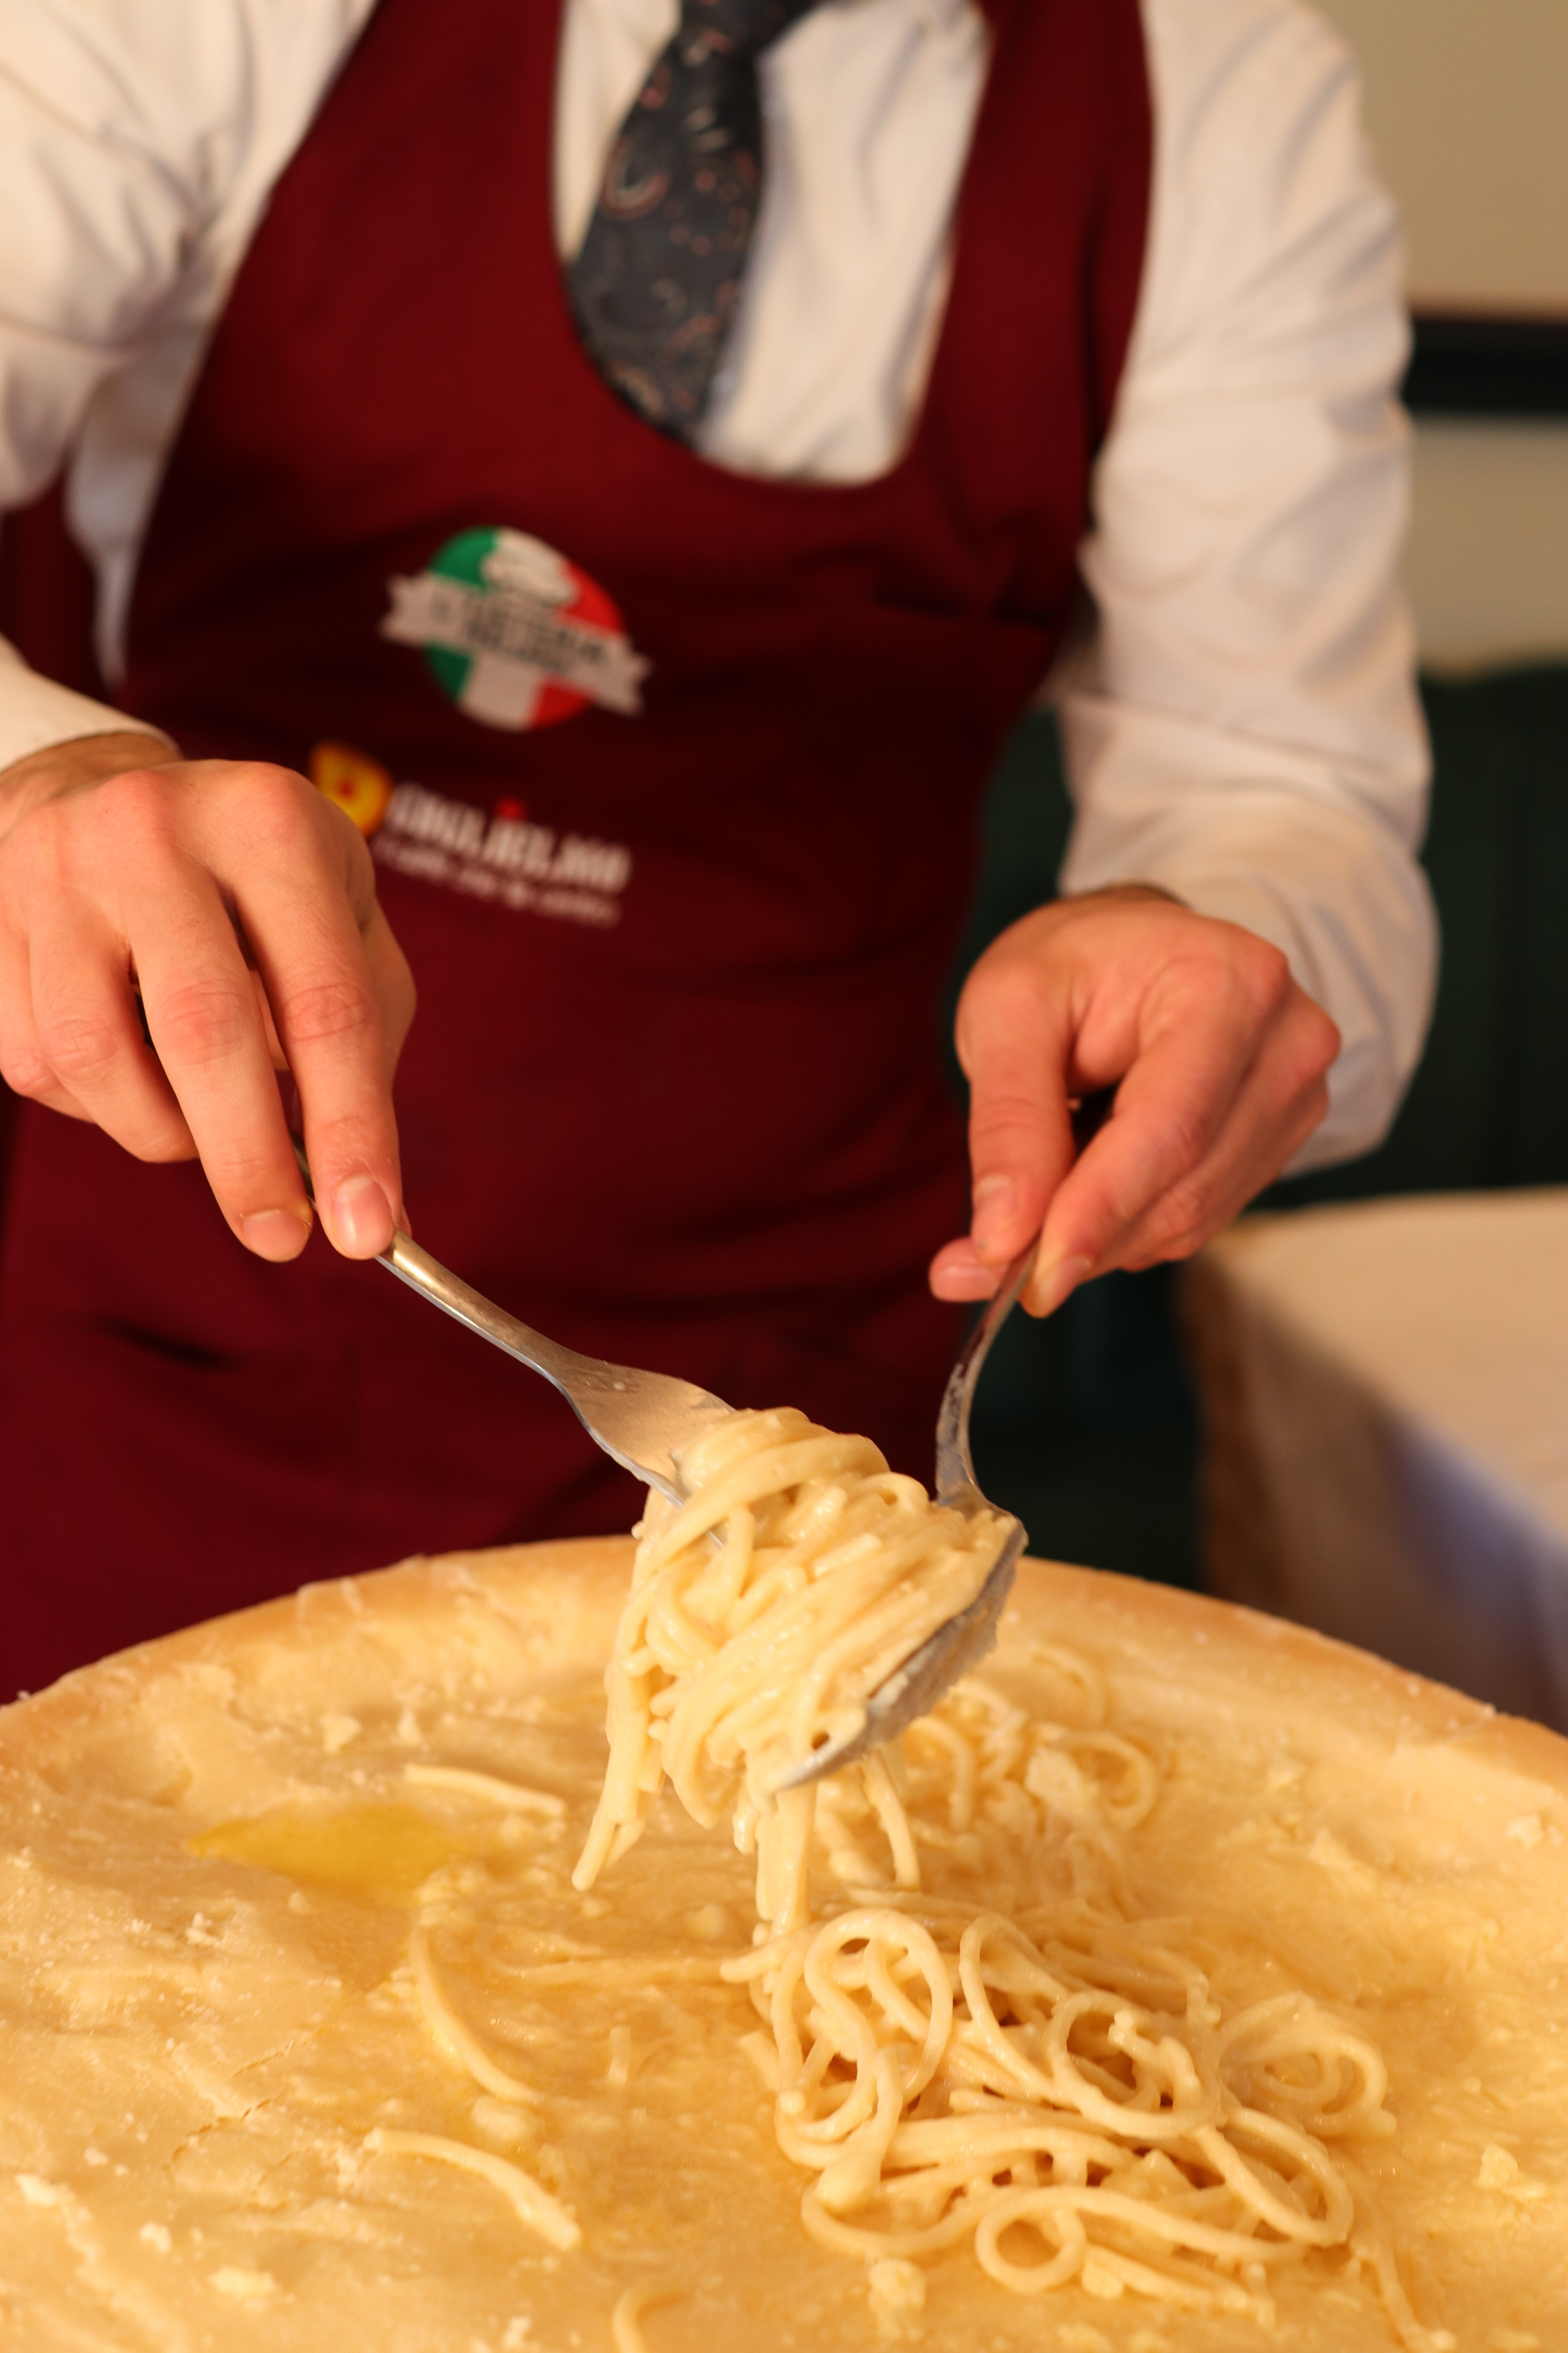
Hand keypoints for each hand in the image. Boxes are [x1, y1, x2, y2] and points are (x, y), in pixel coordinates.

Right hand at [0, 731, 414, 1260]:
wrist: (101, 789)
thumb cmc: (251, 882)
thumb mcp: (339, 917)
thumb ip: (365, 1044)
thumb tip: (376, 1203)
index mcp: (272, 823)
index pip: (324, 1002)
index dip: (350, 1128)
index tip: (367, 1228)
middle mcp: (157, 831)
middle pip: (206, 1032)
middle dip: (250, 1161)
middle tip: (281, 1238)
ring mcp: (61, 875)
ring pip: (103, 1062)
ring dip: (166, 1133)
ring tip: (204, 1124)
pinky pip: (40, 1065)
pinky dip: (102, 1107)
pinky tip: (136, 1076)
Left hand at [929, 887, 1337, 1313]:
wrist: (1136, 950)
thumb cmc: (1069, 964)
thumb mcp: (1007, 1009)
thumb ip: (1007, 1122)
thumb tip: (1003, 1238)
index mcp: (1228, 983)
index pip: (1171, 1129)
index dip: (1100, 1211)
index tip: (1033, 1279)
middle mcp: (1286, 1043)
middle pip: (1183, 1187)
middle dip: (1081, 1238)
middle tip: (981, 1265)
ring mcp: (1296, 1096)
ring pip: (1189, 1219)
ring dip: (1098, 1234)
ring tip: (1032, 1192)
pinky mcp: (1280, 1141)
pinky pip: (1197, 1218)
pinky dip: (1125, 1224)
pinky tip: (1084, 1183)